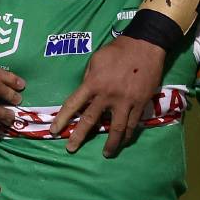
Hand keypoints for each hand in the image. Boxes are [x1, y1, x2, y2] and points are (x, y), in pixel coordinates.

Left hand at [51, 35, 164, 156]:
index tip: (54, 131)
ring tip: (106, 153)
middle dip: (79, 137)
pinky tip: (124, 141)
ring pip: (116, 128)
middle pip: (90, 121)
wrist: (145, 45)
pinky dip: (128, 134)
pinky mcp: (141, 103)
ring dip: (111, 143)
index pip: (73, 104)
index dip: (62, 119)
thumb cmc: (117, 50)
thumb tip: (85, 93)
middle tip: (70, 149)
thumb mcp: (95, 60)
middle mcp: (107, 95)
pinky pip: (133, 123)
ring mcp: (125, 101)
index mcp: (92, 83)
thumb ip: (88, 78)